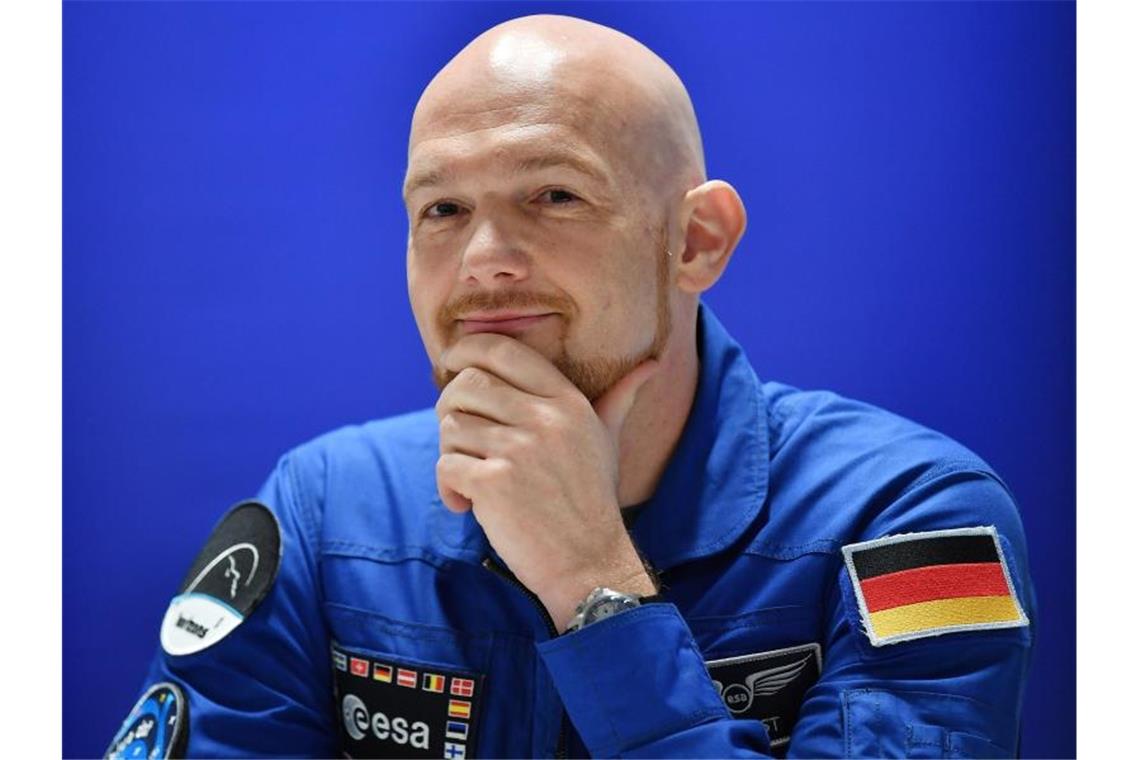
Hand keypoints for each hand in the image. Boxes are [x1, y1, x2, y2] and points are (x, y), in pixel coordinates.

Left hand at [435, 333, 658, 629]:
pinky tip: (464, 504)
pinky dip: (447, 487)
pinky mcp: (494, 484)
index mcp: (567, 401)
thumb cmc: (592, 500)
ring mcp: (519, 450)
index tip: (451, 362)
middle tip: (458, 435)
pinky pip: (445, 465)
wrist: (589, 563)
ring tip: (470, 476)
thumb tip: (652, 365)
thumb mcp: (607, 441)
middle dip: (449, 406)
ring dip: (450, 452)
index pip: (503, 350)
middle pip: (467, 383)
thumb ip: (619, 399)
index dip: (467, 349)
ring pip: (450, 425)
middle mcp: (544, 419)